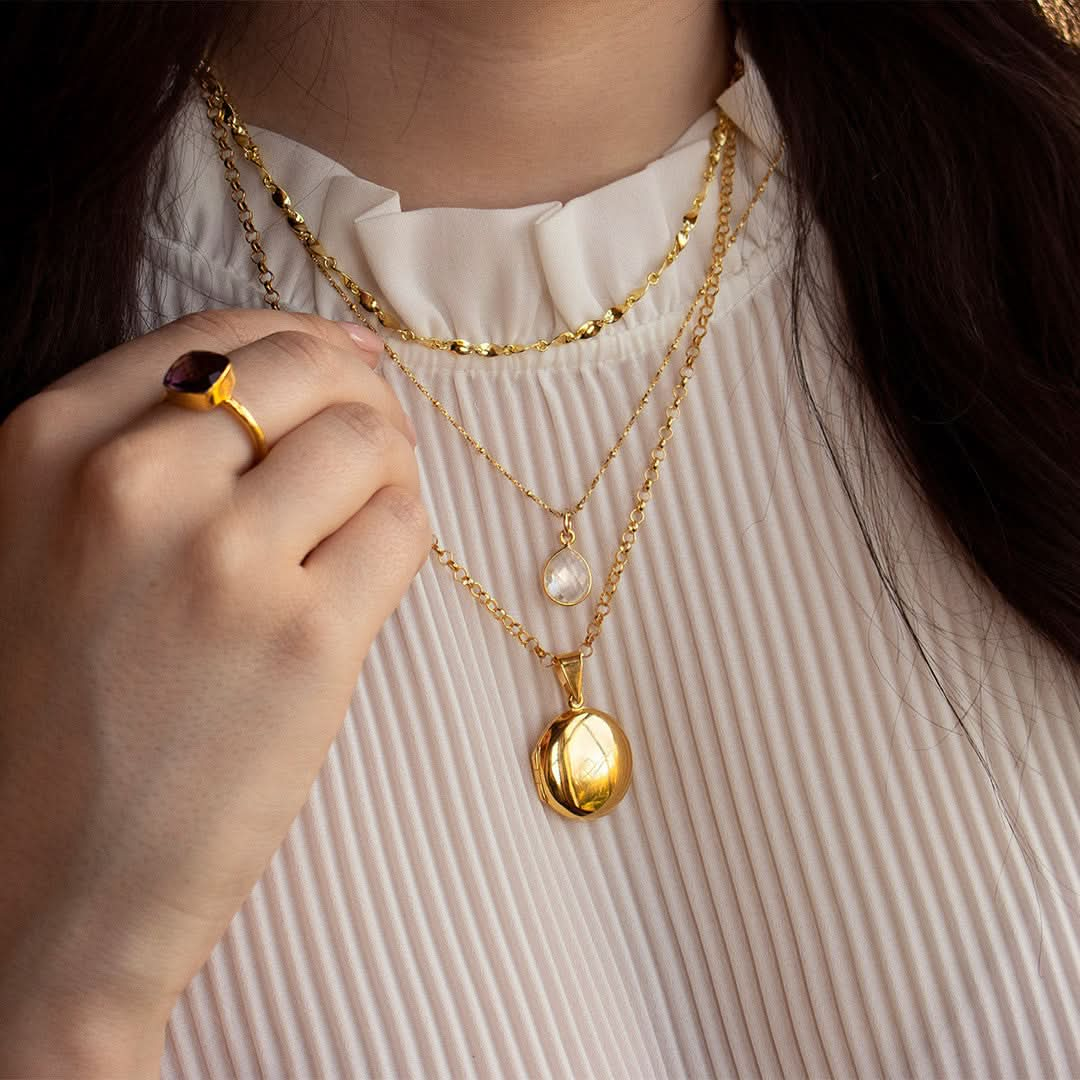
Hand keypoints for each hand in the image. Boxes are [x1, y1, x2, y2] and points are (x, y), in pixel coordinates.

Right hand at [0, 310, 428, 1074]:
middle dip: (358, 396)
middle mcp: (132, 486)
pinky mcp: (306, 640)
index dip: (300, 345)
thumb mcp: (51, 547)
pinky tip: (376, 566)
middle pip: (306, 371)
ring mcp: (223, 562)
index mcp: (47, 449)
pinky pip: (405, 526)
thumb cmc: (51, 718)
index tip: (341, 371)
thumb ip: (156, 450)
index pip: (218, 338)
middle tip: (371, 444)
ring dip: (391, 466)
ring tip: (371, 513)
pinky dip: (408, 530)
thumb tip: (322, 360)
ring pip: (368, 440)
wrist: (41, 892)